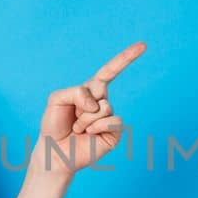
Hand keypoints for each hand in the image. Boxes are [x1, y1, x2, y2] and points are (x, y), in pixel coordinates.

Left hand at [35, 41, 145, 174]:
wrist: (54, 152)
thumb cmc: (54, 125)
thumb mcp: (56, 99)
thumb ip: (75, 92)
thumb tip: (98, 104)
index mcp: (91, 91)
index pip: (110, 71)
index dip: (126, 58)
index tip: (143, 45)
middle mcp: (102, 102)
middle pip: (100, 91)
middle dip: (80, 105)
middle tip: (72, 119)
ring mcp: (109, 118)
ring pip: (104, 107)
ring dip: (85, 120)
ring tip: (78, 129)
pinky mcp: (114, 133)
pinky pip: (112, 121)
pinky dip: (97, 127)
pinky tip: (89, 135)